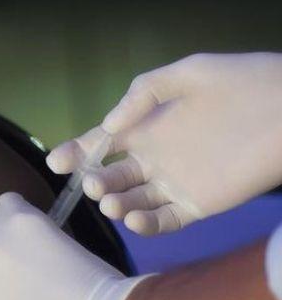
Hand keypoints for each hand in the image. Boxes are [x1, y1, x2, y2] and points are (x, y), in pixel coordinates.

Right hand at [47, 52, 281, 234]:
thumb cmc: (242, 83)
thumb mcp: (187, 74)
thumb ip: (143, 95)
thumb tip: (109, 126)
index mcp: (146, 128)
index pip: (100, 145)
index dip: (76, 153)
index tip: (57, 161)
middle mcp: (155, 158)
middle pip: (111, 177)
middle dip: (94, 181)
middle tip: (93, 183)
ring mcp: (176, 183)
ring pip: (132, 201)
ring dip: (115, 204)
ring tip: (111, 202)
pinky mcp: (199, 205)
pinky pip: (164, 221)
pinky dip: (144, 225)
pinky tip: (133, 218)